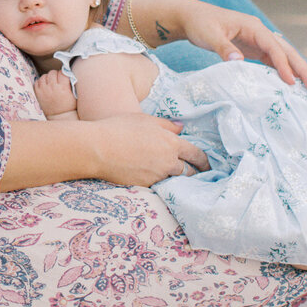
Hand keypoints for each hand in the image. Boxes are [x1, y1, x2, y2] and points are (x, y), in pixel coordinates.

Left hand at [35, 69, 76, 117]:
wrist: (59, 117)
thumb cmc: (68, 105)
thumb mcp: (74, 94)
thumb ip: (71, 82)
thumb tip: (68, 71)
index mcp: (63, 88)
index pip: (62, 73)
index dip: (63, 73)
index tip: (64, 76)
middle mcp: (52, 88)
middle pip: (52, 72)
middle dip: (56, 74)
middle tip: (57, 79)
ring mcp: (44, 90)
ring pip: (44, 76)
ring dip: (48, 77)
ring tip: (51, 82)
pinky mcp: (38, 94)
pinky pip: (37, 82)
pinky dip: (41, 82)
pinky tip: (45, 85)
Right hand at [89, 114, 207, 187]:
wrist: (98, 148)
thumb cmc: (120, 128)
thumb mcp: (145, 119)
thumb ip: (167, 125)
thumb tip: (181, 127)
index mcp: (171, 143)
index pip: (196, 154)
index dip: (204, 160)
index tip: (208, 165)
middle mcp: (167, 162)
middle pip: (188, 172)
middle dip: (194, 173)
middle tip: (197, 174)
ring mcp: (156, 176)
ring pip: (173, 180)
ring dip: (177, 179)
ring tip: (177, 177)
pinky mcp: (145, 186)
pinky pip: (158, 185)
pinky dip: (160, 182)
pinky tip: (155, 179)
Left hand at [176, 1, 306, 92]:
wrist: (191, 17)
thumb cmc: (200, 24)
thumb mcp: (209, 36)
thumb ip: (224, 49)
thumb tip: (238, 62)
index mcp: (252, 26)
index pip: (273, 47)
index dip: (283, 64)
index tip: (291, 82)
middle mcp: (259, 32)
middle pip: (286, 50)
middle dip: (302, 68)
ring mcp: (258, 40)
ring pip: (283, 56)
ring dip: (298, 71)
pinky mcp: (253, 48)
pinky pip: (273, 61)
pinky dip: (284, 71)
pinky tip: (293, 84)